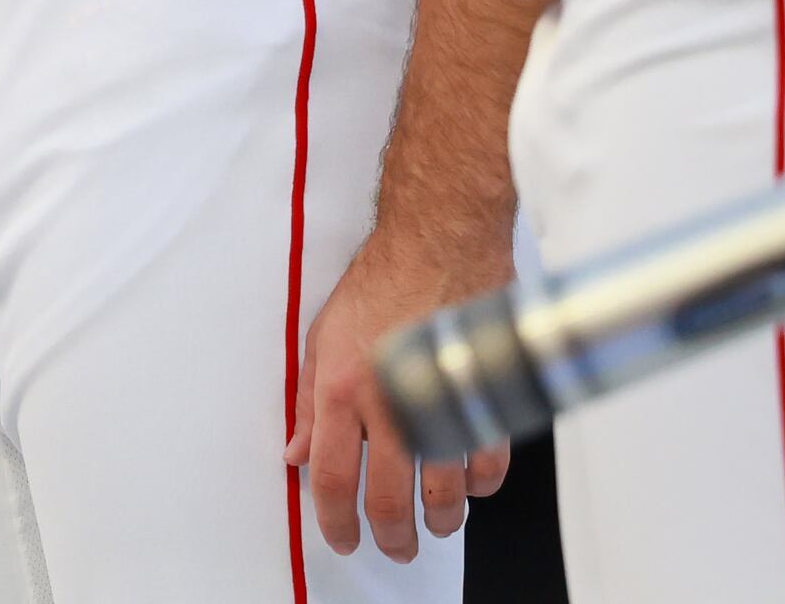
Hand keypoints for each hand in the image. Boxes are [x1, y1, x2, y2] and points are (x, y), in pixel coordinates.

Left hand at [285, 224, 512, 564]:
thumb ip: (310, 402)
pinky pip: (486, 463)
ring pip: (443, 493)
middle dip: (391, 536)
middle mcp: (390, 401)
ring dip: (439, 520)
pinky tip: (470, 484)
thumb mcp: (322, 337)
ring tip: (434, 524)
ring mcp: (440, 401)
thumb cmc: (381, 281)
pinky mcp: (482, 394)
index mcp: (342, 388)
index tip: (344, 538)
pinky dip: (480, 484)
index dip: (337, 522)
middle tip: (394, 545)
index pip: (333, 479)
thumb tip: (298, 452)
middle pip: (389, 500)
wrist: (439, 240)